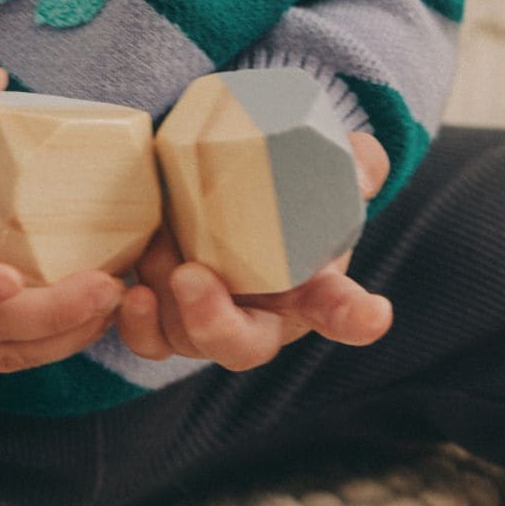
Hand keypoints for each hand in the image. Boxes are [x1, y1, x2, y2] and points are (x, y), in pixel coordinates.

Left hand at [116, 129, 393, 370]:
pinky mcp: (165, 317)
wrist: (224, 198)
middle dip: (215, 322)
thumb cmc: (282, 199)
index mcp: (311, 290)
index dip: (357, 316)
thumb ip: (351, 164)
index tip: (376, 313)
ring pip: (185, 339)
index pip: (342, 309)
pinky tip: (128, 291)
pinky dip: (135, 323)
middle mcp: (260, 320)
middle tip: (192, 277)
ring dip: (165, 303)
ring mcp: (209, 325)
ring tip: (157, 248)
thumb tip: (363, 159)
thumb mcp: (319, 176)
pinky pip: (148, 339)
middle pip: (243, 346)